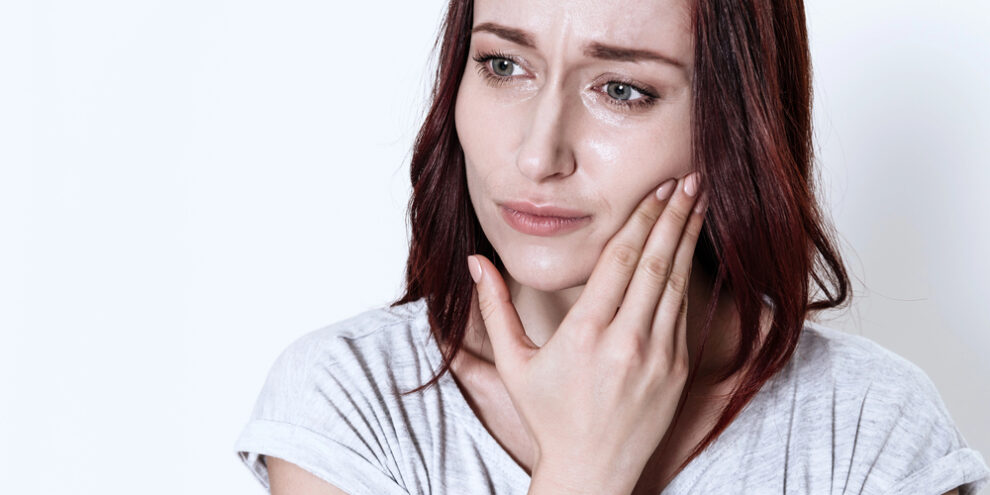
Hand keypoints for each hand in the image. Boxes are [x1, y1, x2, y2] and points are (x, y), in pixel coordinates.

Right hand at [466, 172, 708, 494]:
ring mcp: (657, 357)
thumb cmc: (549, 417)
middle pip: (655, 263)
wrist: (592, 471)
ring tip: (699, 203)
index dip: (640, 219)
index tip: (654, 189)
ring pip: (677, 284)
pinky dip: (688, 278)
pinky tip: (691, 252)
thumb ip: (495, 307)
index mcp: (585, 333)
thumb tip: (477, 262)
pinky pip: (684, 314)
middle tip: (688, 179)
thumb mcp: (514, 363)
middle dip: (673, 216)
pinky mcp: (676, 371)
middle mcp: (626, 341)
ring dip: (688, 240)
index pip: (619, 260)